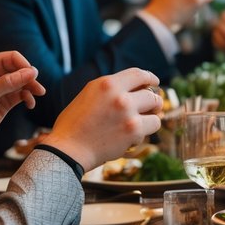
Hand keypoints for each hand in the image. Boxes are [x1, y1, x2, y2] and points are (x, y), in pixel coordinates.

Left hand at [0, 51, 46, 175]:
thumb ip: (7, 83)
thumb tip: (31, 72)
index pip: (10, 58)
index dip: (23, 65)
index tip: (33, 76)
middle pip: (18, 68)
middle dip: (29, 77)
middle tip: (38, 89)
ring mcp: (0, 87)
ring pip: (23, 81)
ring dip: (32, 87)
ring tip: (39, 94)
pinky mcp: (6, 99)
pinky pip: (22, 93)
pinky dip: (29, 97)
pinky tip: (30, 104)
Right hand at [43, 68, 163, 170]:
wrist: (68, 150)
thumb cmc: (74, 126)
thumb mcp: (88, 96)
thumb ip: (110, 90)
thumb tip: (135, 90)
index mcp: (106, 84)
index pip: (138, 74)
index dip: (150, 78)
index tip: (155, 83)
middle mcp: (119, 95)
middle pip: (151, 94)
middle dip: (153, 102)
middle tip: (151, 109)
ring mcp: (128, 112)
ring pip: (156, 110)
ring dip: (151, 118)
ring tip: (139, 125)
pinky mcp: (134, 129)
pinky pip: (152, 126)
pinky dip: (143, 133)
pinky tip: (129, 138)